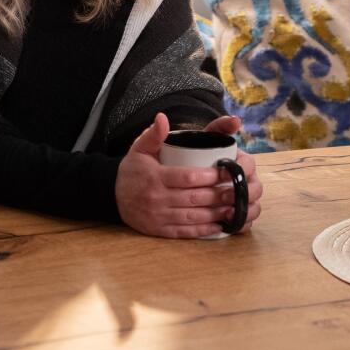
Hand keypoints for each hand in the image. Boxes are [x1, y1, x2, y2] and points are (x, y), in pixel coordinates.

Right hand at [115, 113, 261, 237]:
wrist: (112, 195)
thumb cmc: (132, 170)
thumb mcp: (139, 149)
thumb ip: (153, 134)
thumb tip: (163, 118)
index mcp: (154, 177)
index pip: (188, 177)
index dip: (210, 176)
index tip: (226, 171)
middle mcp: (156, 198)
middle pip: (194, 198)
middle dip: (219, 195)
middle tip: (237, 190)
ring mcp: (158, 216)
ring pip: (193, 216)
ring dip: (216, 213)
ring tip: (234, 207)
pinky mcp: (160, 230)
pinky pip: (185, 231)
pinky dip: (204, 229)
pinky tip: (219, 223)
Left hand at [202, 115, 263, 232]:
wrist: (180, 175)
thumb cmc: (193, 155)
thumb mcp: (202, 138)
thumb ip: (216, 127)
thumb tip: (236, 120)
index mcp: (240, 161)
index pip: (249, 164)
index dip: (243, 168)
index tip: (227, 170)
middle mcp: (245, 180)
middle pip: (256, 187)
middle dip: (246, 192)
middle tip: (226, 195)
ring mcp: (243, 198)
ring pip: (254, 206)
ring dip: (246, 210)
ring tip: (230, 213)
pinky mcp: (236, 213)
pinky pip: (245, 221)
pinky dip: (241, 224)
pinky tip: (231, 225)